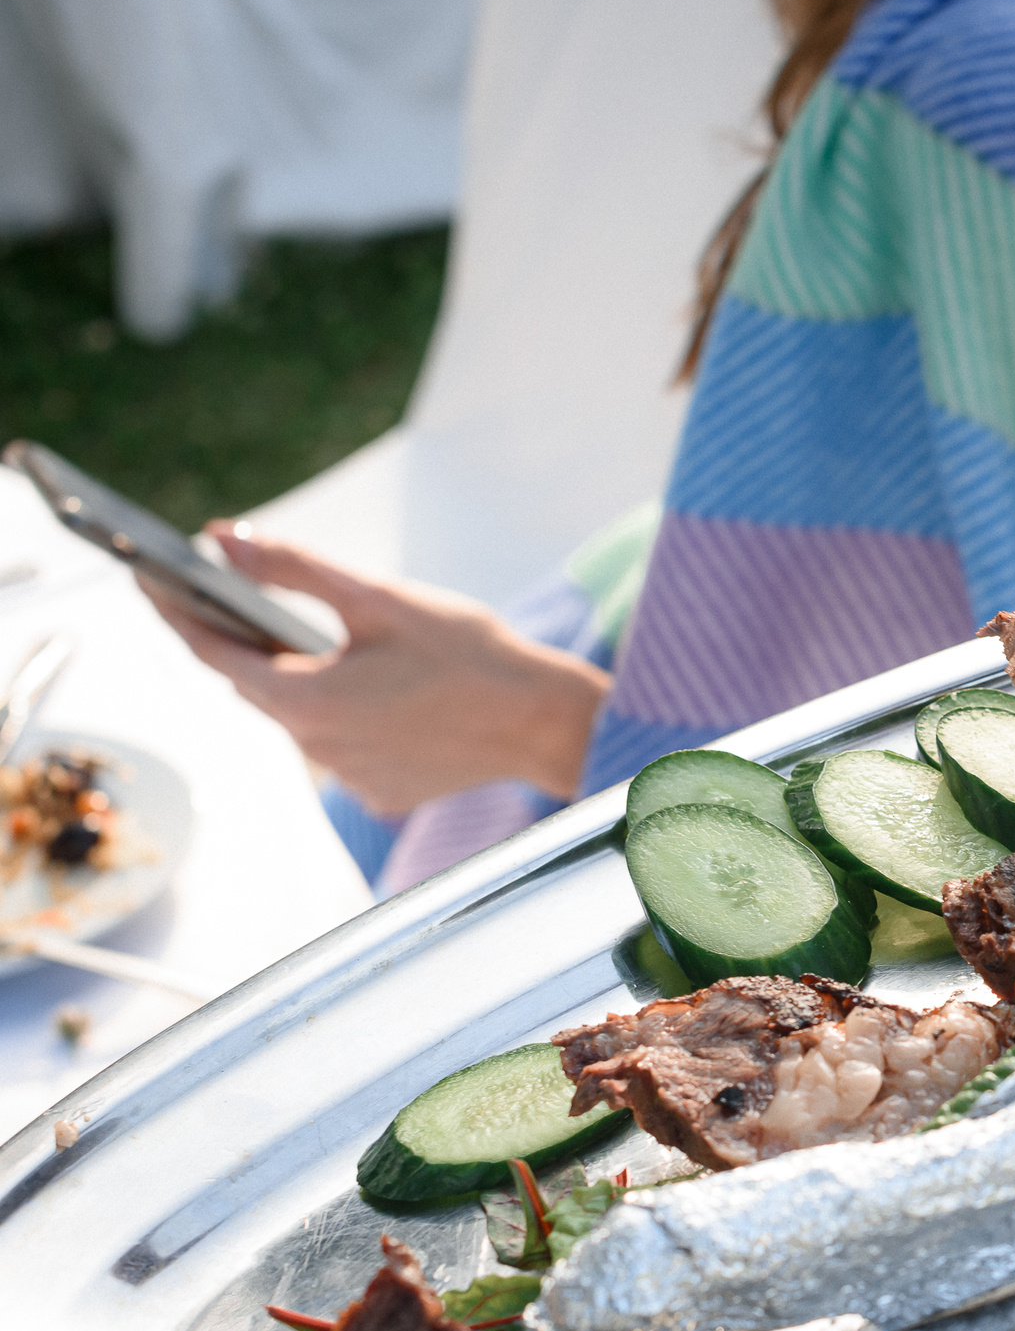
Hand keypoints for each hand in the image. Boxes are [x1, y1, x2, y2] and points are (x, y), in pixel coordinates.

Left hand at [143, 524, 610, 814]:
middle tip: (243, 597)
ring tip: (348, 645)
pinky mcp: (382, 790)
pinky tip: (393, 692)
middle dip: (251, 641)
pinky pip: (345, 744)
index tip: (148, 580)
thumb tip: (222, 540)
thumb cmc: (475, 655)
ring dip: (310, 679)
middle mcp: (317, 748)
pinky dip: (352, 713)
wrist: (550, 724)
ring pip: (304, 715)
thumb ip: (294, 568)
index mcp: (306, 700)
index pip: (213, 652)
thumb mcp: (381, 598)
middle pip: (260, 684)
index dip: (176, 612)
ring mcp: (349, 777)